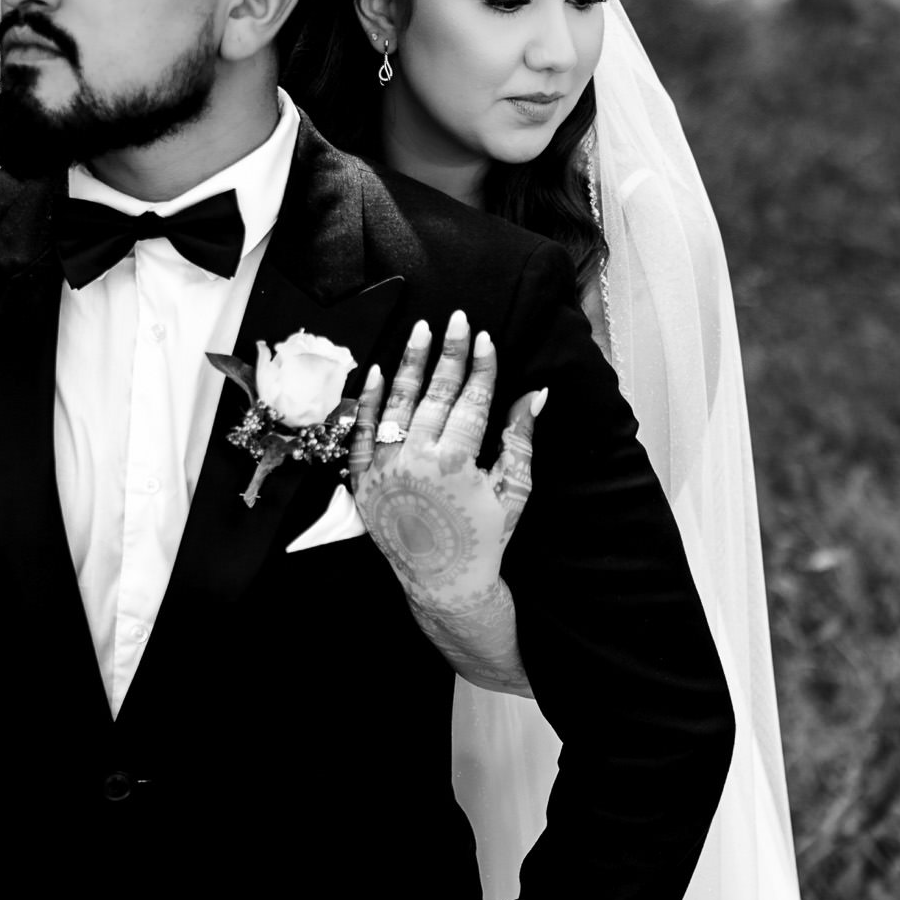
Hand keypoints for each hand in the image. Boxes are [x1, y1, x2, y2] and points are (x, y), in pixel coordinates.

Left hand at [348, 311, 543, 613]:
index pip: (471, 400)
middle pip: (434, 394)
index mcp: (455, 463)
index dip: (481, 367)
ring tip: (420, 331)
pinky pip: (362, 434)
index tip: (484, 336)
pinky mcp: (364, 482)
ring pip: (396, 405)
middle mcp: (415, 460)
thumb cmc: (486, 537)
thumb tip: (536, 395)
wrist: (444, 582)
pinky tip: (379, 372)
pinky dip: (369, 402)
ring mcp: (385, 469)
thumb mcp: (513, 490)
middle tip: (455, 318)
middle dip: (448, 353)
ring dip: (410, 365)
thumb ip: (520, 440)